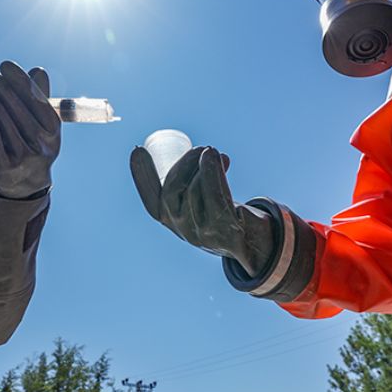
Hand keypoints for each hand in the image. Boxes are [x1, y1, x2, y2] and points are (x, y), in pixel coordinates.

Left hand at [0, 61, 60, 198]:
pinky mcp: (4, 168)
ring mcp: (23, 157)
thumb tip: (38, 71)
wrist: (23, 186)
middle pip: (17, 108)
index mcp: (53, 131)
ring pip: (2, 120)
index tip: (5, 64)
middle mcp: (42, 145)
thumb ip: (39, 98)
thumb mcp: (40, 125)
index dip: (20, 80)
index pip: (36, 100)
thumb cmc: (30, 146)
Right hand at [130, 145, 275, 276]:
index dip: (141, 177)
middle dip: (184, 163)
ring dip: (205, 165)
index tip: (138, 150)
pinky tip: (221, 160)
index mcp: (171, 222)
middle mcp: (182, 230)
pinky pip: (217, 200)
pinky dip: (216, 175)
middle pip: (173, 191)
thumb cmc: (222, 215)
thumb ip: (195, 182)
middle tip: (201, 148)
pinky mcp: (226, 233)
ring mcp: (204, 234)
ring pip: (196, 192)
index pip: (151, 201)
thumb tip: (203, 151)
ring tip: (214, 152)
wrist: (253, 243)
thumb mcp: (202, 202)